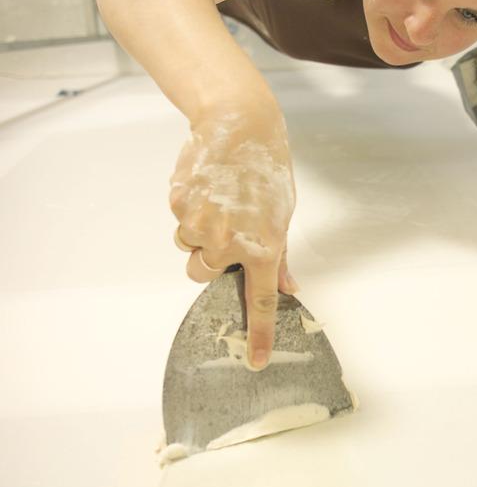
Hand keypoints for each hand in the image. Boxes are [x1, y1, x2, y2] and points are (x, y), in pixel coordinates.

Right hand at [169, 107, 296, 367]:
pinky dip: (188, 209)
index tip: (257, 361)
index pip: (261, 302)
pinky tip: (205, 186)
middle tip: (226, 228)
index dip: (260, 334)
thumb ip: (279, 255)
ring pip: (188, 247)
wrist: (239, 125)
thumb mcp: (283, 215)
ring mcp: (201, 224)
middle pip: (204, 274)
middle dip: (211, 258)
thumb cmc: (267, 170)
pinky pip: (178, 220)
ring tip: (217, 201)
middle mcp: (229, 242)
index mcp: (263, 247)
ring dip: (198, 233)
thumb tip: (287, 286)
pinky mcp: (179, 204)